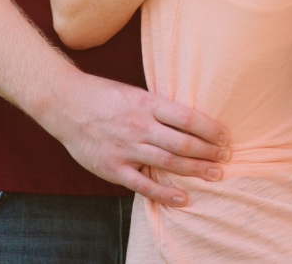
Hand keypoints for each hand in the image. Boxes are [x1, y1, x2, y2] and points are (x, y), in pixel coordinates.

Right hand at [52, 70, 230, 206]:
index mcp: (146, 104)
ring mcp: (126, 148)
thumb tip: (186, 119)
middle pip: (182, 143)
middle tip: (226, 158)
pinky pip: (143, 184)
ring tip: (215, 175)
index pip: (186, 118)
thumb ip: (156, 107)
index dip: (209, 129)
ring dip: (194, 171)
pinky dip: (164, 193)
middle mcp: (139, 126)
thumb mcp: (134, 92)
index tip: (224, 136)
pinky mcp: (113, 168)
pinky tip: (183, 198)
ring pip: (168, 162)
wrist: (65, 103)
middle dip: (208, 152)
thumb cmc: (102, 94)